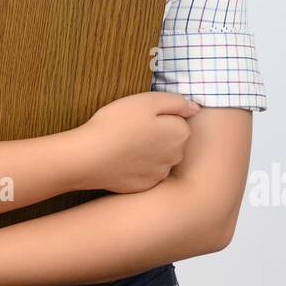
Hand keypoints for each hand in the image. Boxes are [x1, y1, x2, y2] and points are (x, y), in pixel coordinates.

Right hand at [78, 91, 199, 193]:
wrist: (89, 156)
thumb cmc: (117, 123)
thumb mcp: (148, 100)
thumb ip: (176, 102)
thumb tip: (195, 108)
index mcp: (180, 133)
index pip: (179, 120)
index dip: (160, 114)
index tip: (142, 115)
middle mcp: (176, 156)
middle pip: (171, 139)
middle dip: (157, 133)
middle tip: (132, 126)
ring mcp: (160, 173)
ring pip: (159, 156)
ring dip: (148, 150)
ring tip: (125, 142)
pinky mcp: (144, 185)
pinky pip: (145, 171)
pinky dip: (136, 165)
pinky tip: (121, 158)